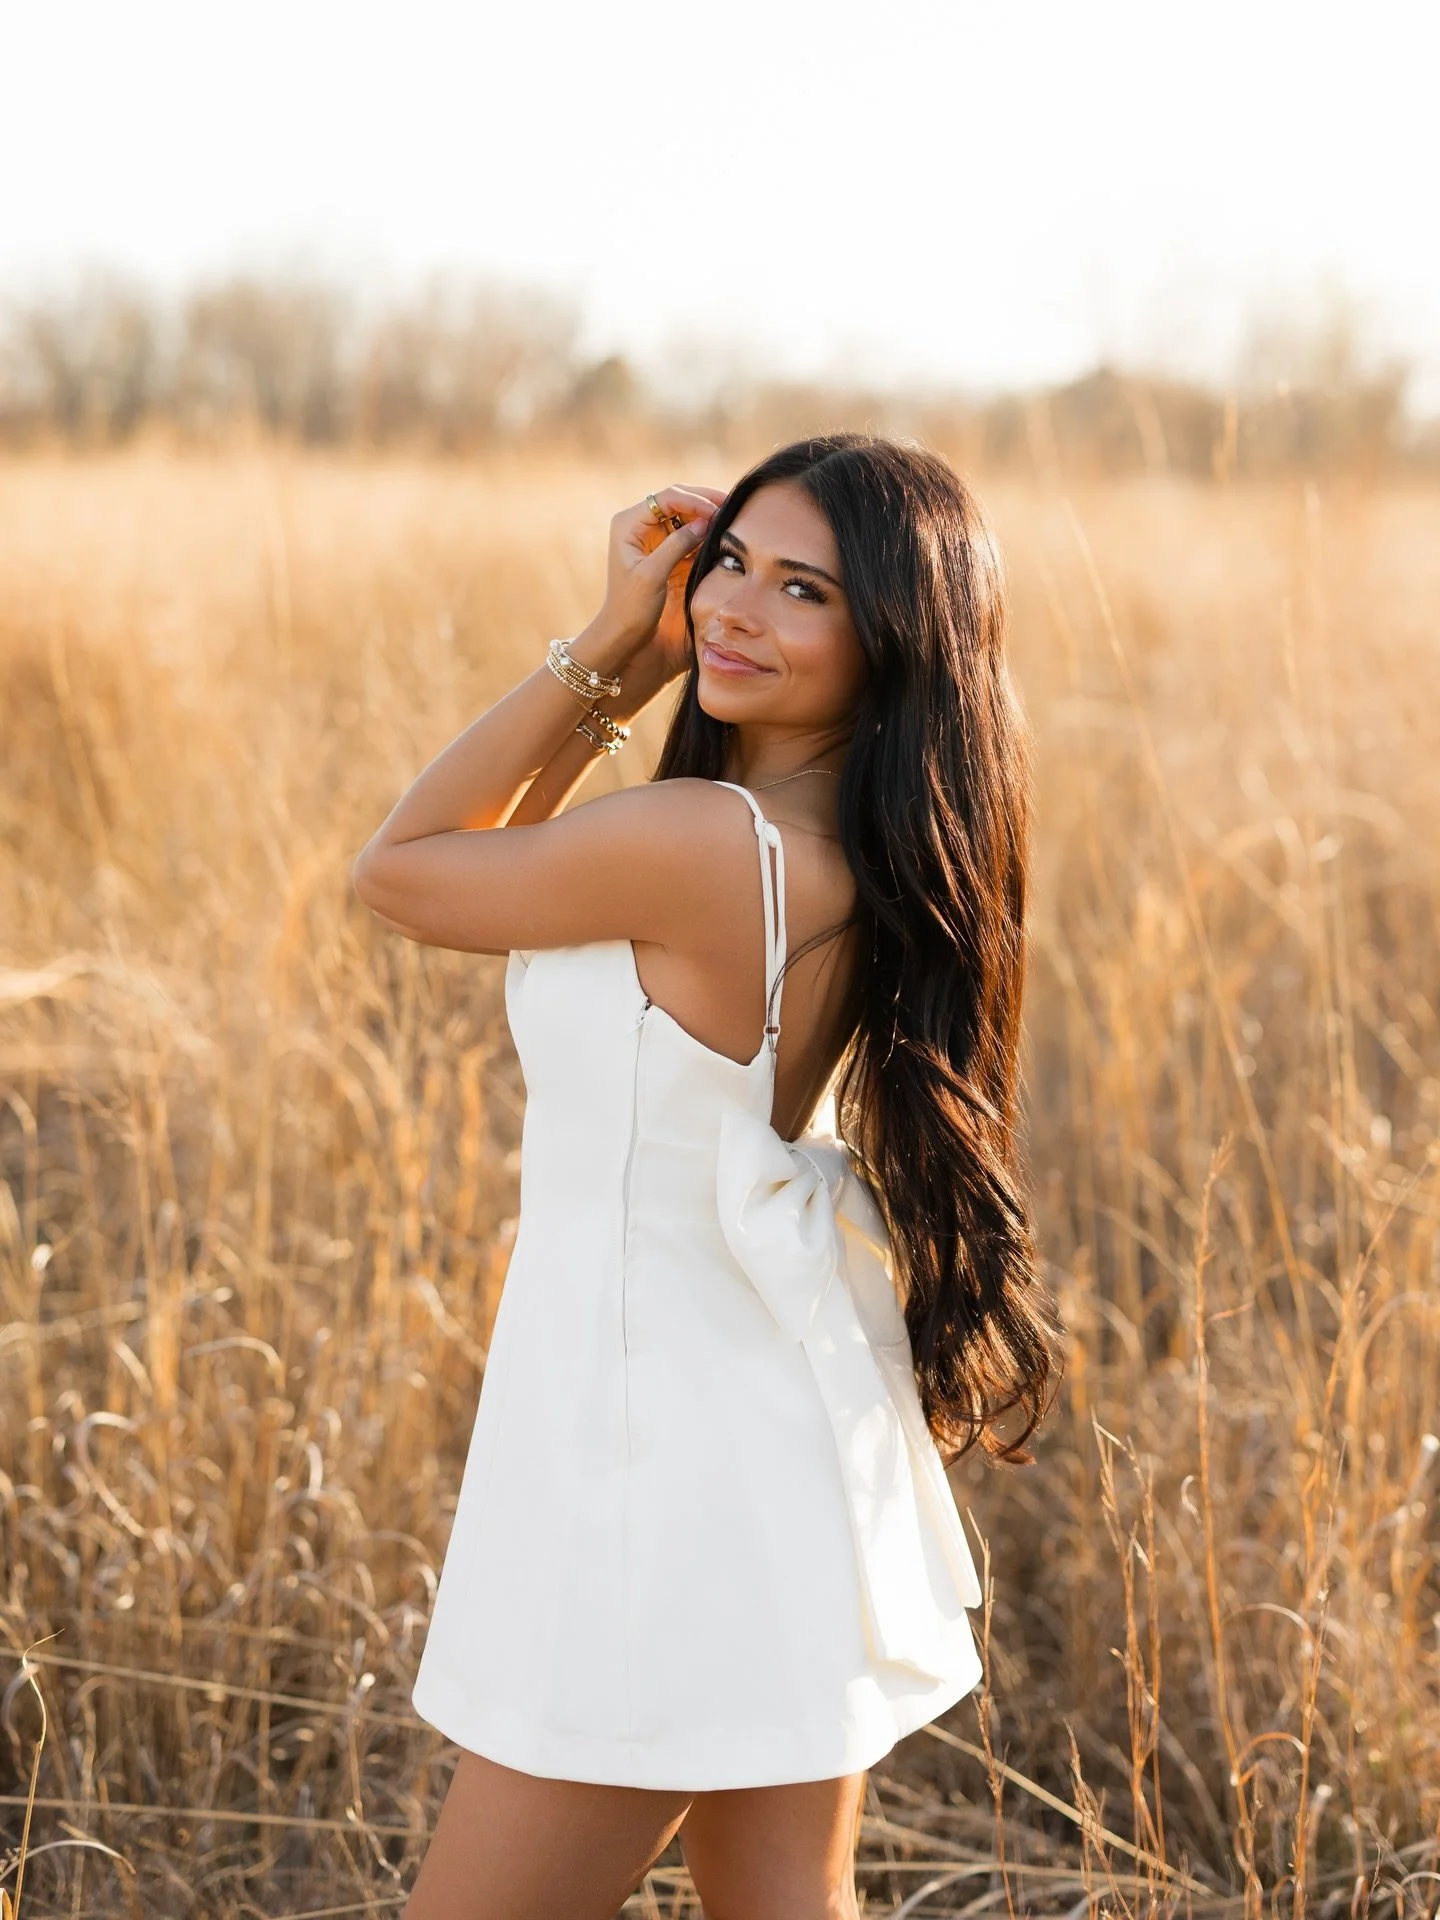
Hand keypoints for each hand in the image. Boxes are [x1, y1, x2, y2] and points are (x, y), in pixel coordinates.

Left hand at [580, 485, 725, 675]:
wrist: (623, 632)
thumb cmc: (631, 607)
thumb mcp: (652, 575)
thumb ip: (676, 545)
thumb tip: (704, 522)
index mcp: (628, 523)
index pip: (666, 499)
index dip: (694, 500)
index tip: (717, 512)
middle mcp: (638, 523)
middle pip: (676, 500)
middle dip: (704, 500)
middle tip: (732, 503)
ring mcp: (650, 535)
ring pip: (683, 514)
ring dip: (706, 513)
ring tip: (730, 514)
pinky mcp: (662, 550)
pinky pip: (686, 532)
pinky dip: (703, 531)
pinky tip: (720, 532)